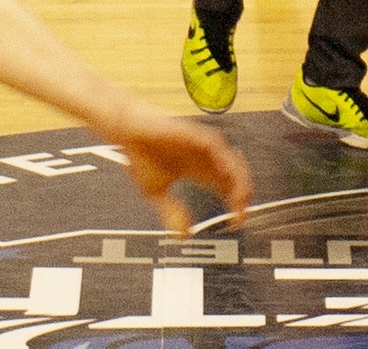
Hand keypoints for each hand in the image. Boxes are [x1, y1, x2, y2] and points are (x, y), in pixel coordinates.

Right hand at [110, 107, 252, 232]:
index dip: (236, 204)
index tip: (237, 222)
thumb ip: (171, 211)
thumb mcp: (156, 192)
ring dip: (238, 178)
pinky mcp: (192, 133)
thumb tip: (183, 235)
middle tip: (242, 214)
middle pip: (235, 174)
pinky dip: (222, 158)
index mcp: (199, 169)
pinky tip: (224, 173)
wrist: (125, 132)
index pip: (227, 186)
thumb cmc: (141, 154)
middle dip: (242, 194)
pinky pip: (214, 144)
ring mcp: (200, 144)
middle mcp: (204, 156)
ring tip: (240, 198)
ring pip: (230, 158)